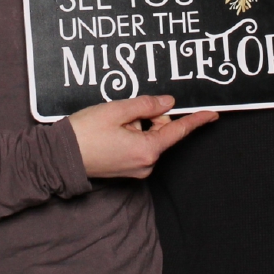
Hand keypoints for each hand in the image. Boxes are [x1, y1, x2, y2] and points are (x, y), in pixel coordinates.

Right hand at [70, 94, 217, 178]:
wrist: (60, 157)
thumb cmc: (85, 133)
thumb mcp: (117, 110)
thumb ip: (146, 105)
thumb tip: (167, 103)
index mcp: (147, 149)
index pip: (178, 131)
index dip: (196, 120)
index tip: (213, 114)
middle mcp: (146, 163)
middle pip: (161, 131)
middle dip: (148, 117)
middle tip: (122, 114)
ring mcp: (137, 169)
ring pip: (149, 137)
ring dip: (136, 126)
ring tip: (111, 126)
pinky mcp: (128, 170)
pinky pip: (139, 146)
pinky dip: (131, 135)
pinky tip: (111, 133)